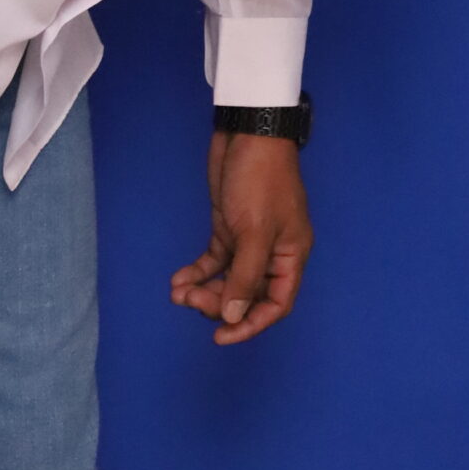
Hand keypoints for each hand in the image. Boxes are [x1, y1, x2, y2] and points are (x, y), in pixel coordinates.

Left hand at [170, 132, 313, 345]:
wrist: (247, 134)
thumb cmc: (261, 179)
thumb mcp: (255, 231)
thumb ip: (245, 277)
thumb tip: (233, 317)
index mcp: (290, 254)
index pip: (276, 304)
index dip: (250, 325)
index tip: (220, 336)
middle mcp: (272, 252)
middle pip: (247, 296)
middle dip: (218, 303)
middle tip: (192, 299)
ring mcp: (249, 241)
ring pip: (227, 281)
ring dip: (203, 291)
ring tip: (179, 292)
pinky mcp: (229, 229)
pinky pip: (213, 262)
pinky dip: (197, 273)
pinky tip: (178, 280)